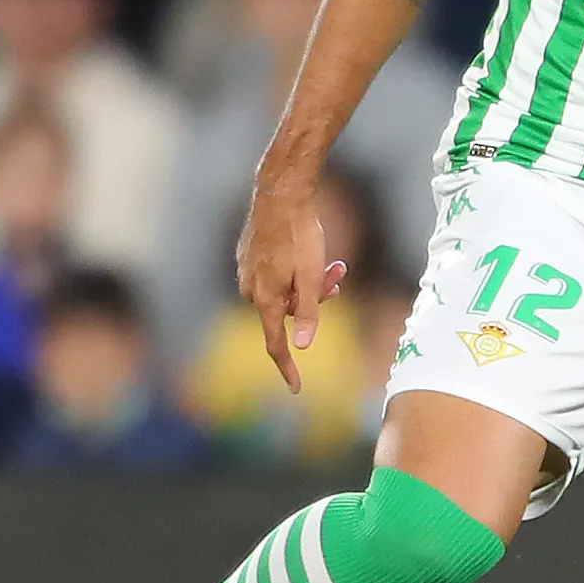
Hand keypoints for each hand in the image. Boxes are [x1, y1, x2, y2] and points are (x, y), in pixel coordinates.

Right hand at [236, 177, 348, 393]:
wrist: (279, 194)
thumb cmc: (298, 234)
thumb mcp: (311, 276)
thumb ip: (308, 312)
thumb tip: (302, 346)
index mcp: (265, 300)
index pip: (274, 344)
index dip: (287, 367)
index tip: (297, 388)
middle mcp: (250, 290)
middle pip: (288, 312)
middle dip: (314, 301)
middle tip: (336, 277)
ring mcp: (246, 272)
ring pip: (284, 292)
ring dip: (308, 283)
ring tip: (331, 261)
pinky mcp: (248, 257)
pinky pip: (275, 275)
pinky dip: (295, 271)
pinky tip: (305, 248)